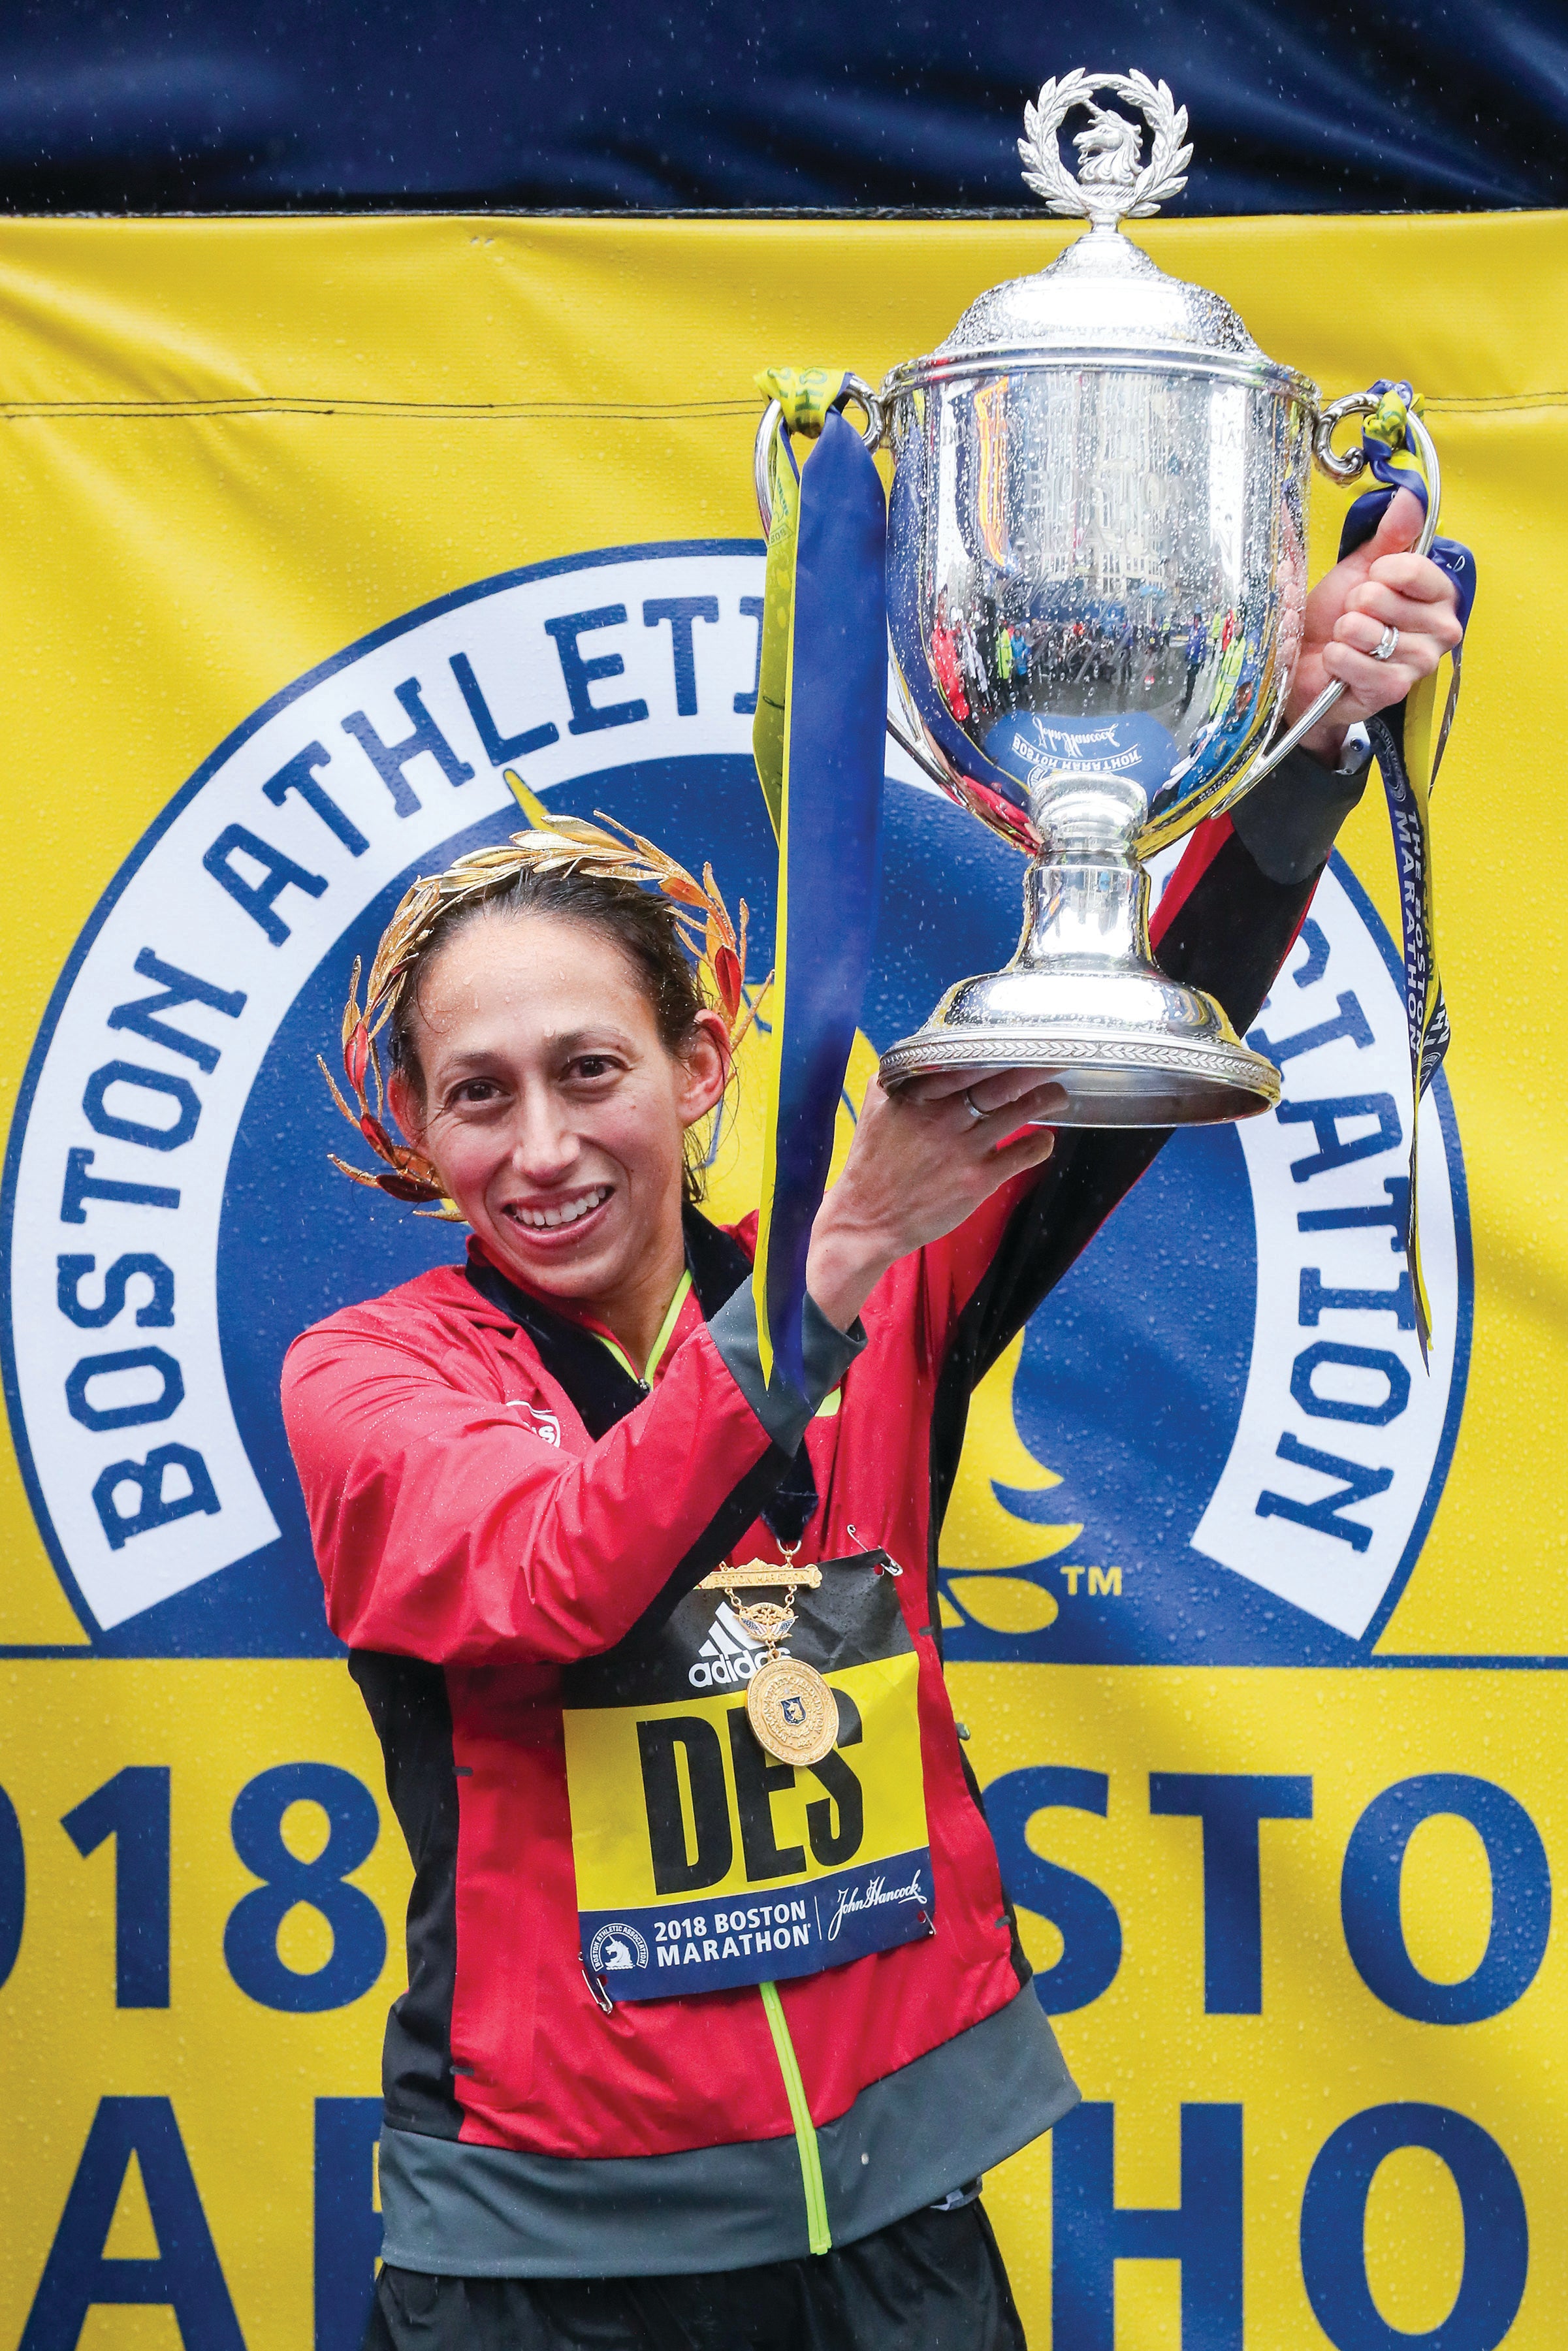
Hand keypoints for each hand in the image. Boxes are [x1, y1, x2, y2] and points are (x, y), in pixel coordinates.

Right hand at [804, 1068, 1066, 1332]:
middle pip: (1000, 1081)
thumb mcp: (876, 1107)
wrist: (866, 1220)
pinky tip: (1043, 1139)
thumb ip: (901, 1076)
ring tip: (1057, 1094)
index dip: (998, 1047)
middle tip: (1056, 1056)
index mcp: (916, 1094)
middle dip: (1035, 1066)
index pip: (967, 1060)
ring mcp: (962, 1149)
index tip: (1020, 1038)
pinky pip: (1023, 1154)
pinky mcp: (977, 1180)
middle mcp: (942, 1117)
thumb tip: (926, 1051)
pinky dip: (1040, 1143)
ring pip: (1018, 1112)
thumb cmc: (872, 1162)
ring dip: (1046, 1099)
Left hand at [1286, 487, 1462, 765]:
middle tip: (1353, 618)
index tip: (1369, 581)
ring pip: (1369, 631)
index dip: (1379, 572)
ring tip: (1346, 641)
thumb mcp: (1360, 568)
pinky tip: (1339, 664)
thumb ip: (1390, 534)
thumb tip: (1411, 496)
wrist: (1307, 666)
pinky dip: (1336, 659)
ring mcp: (1420, 662)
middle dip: (1356, 606)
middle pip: (1385, 597)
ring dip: (1344, 634)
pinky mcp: (1394, 690)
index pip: (1413, 568)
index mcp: (1439, 595)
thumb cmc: (1335, 619)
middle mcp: (1441, 629)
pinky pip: (1356, 662)